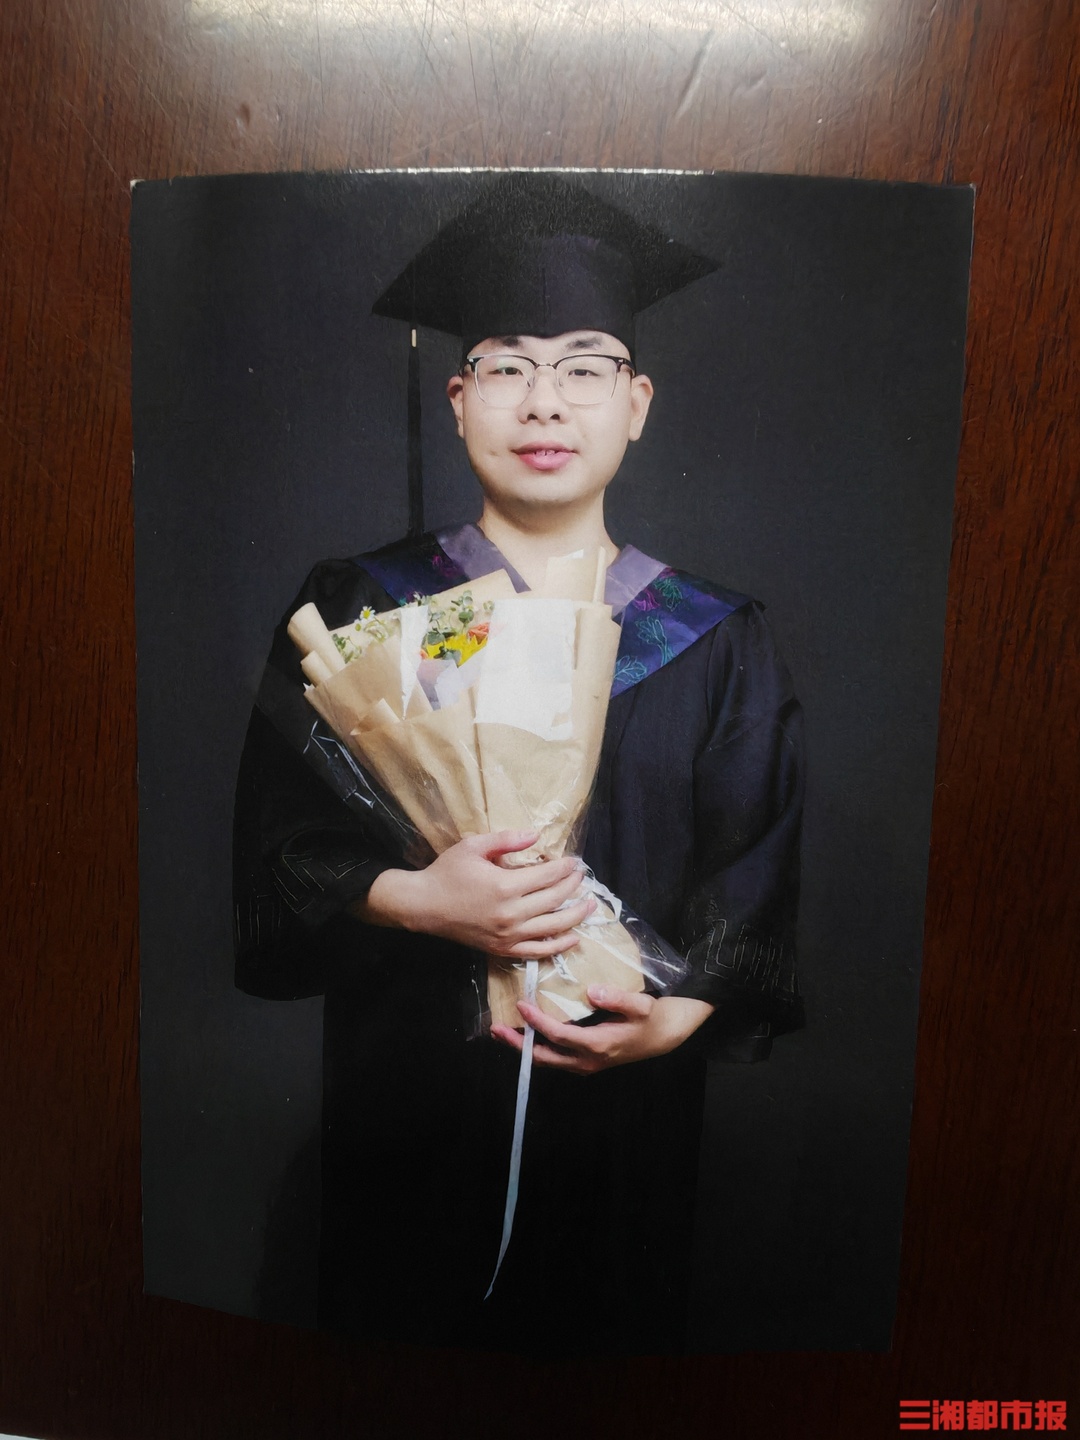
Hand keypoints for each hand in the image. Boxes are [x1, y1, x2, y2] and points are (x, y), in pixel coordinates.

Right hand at [358, 830, 595, 957]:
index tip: (575, 861)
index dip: (566, 867)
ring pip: (553, 927)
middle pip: (555, 899)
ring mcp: (508, 935)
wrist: (423, 906)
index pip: (548, 875)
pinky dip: (559, 946)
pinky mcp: (503, 949)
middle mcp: (511, 913)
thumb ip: (506, 840)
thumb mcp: (473, 846)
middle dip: (574, 886)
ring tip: (590, 904)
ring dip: (576, 915)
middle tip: (582, 876)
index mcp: (505, 886)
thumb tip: (536, 835)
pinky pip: (538, 951)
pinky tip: (573, 937)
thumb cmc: (447, 872)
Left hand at [491, 986, 713, 1073]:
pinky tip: (528, 1033)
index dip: (536, 1022)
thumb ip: (618, 998)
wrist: (666, 1035)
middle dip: (517, 1044)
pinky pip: (556, 1057)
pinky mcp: (587, 1060)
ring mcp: (586, 1064)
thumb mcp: (641, 1005)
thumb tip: (591, 991)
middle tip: (496, 1028)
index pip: (558, 1035)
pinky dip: (538, 1046)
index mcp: (597, 1046)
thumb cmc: (652, 1018)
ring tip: (504, 1032)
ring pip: (547, 1060)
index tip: (521, 1004)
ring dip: (524, 1047)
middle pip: (543, 1056)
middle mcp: (587, 1061)